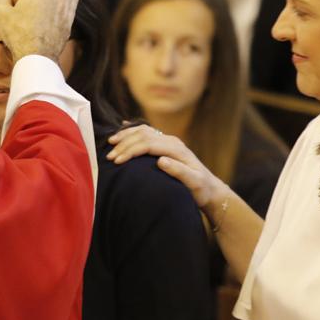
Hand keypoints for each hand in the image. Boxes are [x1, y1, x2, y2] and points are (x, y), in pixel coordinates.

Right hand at [107, 124, 229, 213]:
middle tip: (109, 156)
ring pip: (143, 131)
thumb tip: (161, 160)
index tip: (117, 161)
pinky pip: (146, 132)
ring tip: (111, 143)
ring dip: (126, 135)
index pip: (148, 143)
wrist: (210, 189)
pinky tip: (122, 129)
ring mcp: (169, 141)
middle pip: (143, 135)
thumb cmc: (201, 190)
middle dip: (124, 143)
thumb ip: (179, 172)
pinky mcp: (166, 144)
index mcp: (176, 149)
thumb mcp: (194, 183)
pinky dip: (132, 131)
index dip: (131, 150)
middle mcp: (172, 141)